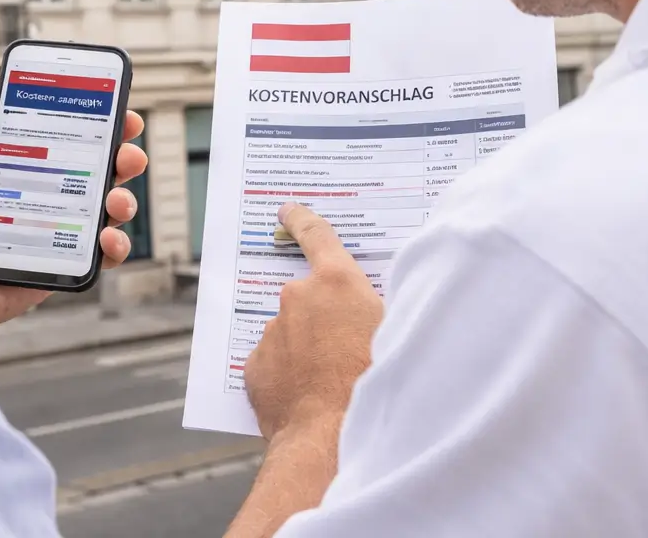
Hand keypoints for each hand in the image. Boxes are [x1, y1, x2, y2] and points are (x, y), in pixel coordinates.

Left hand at [0, 72, 147, 337]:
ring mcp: (54, 231)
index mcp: (17, 167)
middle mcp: (42, 196)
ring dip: (125, 199)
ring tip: (116, 199)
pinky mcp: (60, 266)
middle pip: (97, 170)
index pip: (66, 139)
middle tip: (129, 152)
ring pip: (107, 210)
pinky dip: (116, 246)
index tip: (118, 108)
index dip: (96, 123)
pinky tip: (107, 238)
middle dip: (123, 156)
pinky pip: (100, 255)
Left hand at [243, 203, 383, 441]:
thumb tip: (363, 306)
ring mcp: (272, 331)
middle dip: (322, 315)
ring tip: (331, 381)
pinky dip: (287, 372)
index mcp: (336, 281)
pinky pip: (273, 361)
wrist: (332, 438)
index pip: (316, 234)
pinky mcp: (254, 365)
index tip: (287, 210)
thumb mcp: (392, 332)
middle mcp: (297, 298)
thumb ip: (372, 307)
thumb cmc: (375, 384)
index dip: (302, 219)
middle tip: (344, 345)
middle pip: (309, 296)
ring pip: (290, 331)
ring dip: (305, 346)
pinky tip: (308, 396)